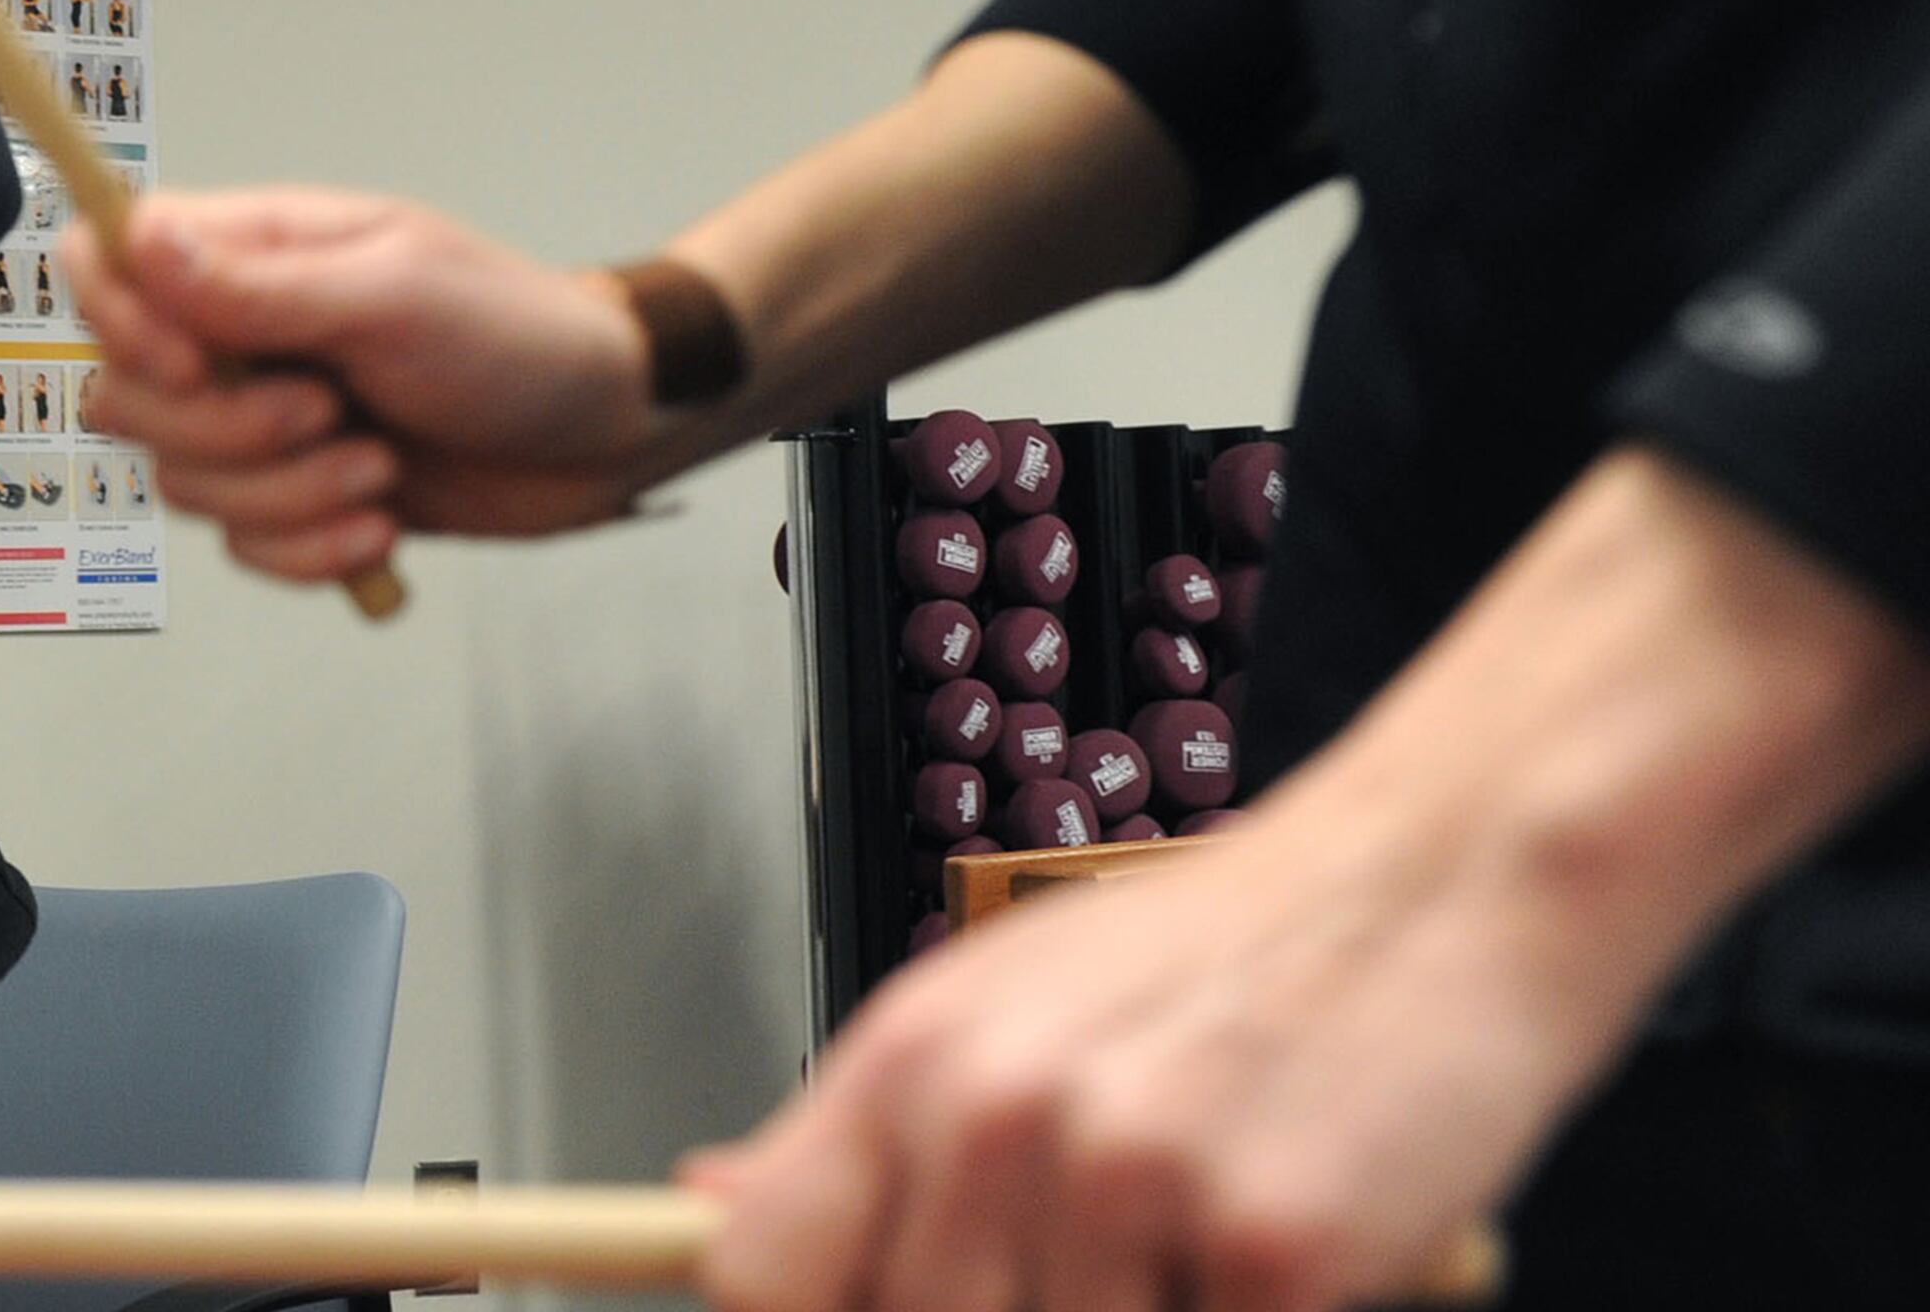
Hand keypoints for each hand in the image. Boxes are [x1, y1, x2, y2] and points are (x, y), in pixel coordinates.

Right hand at [59, 189, 660, 581]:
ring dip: (285, 497)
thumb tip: (143, 241)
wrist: (606, 430)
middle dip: (229, 433)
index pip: (105, 261)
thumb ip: (259, 283)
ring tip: (378, 467)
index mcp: (253, 251)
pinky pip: (240, 545)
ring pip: (183, 482)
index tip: (199, 364)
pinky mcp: (295, 494)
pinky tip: (379, 524)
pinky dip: (307, 550)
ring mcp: (261, 419)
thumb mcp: (394, 293)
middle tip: (331, 413)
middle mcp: (239, 334)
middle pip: (125, 397)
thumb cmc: (517, 336)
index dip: (122, 323)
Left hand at [689, 446, 1929, 1311]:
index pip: (761, 1273)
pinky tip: (1297, 1252)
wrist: (1443, 879)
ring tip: (1204, 1241)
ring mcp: (1132, 1184)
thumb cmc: (1230, 956)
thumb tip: (709, 1207)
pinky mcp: (1276, 1250)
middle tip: (1119, 1259)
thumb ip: (861, 1136)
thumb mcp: (1007, 1006)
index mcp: (914, 1062)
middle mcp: (998, 1116)